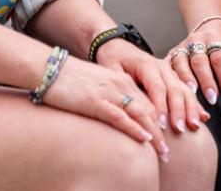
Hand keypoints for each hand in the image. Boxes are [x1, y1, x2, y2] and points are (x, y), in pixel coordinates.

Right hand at [42, 51, 172, 161]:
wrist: (50, 68)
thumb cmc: (71, 80)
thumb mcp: (99, 86)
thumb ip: (113, 98)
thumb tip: (123, 116)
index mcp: (123, 81)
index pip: (151, 102)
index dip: (163, 120)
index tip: (170, 136)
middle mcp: (121, 85)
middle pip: (151, 110)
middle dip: (163, 132)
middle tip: (169, 152)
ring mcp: (109, 93)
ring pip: (141, 114)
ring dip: (154, 135)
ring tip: (163, 152)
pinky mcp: (96, 102)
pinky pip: (120, 117)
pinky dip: (135, 128)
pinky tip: (145, 138)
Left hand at [96, 40, 208, 133]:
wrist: (117, 45)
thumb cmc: (112, 59)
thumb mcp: (110, 70)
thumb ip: (121, 87)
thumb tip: (127, 109)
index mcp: (146, 64)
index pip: (156, 87)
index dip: (160, 107)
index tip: (162, 125)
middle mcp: (161, 67)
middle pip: (174, 90)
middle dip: (179, 111)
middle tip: (180, 130)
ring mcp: (169, 71)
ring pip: (184, 90)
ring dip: (190, 109)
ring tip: (194, 126)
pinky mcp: (173, 77)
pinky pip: (187, 91)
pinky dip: (195, 104)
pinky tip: (203, 117)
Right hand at [166, 21, 220, 106]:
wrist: (209, 29)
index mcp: (214, 38)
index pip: (219, 58)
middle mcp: (195, 40)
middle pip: (199, 61)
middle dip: (206, 81)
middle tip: (213, 98)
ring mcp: (181, 47)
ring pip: (181, 63)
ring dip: (186, 79)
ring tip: (192, 94)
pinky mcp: (171, 54)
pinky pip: (169, 67)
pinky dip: (172, 79)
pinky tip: (176, 90)